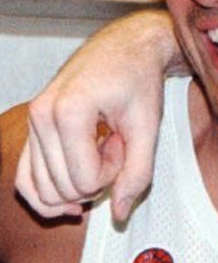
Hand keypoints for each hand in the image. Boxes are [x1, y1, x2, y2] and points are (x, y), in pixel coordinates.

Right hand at [16, 10, 178, 221]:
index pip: (84, 179)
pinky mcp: (31, 127)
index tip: (127, 144)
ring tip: (101, 149)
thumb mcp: (148, 127)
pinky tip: (75, 194)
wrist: (126, 48)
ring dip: (79, 181)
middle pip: (63, 187)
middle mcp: (40, 116)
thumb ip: (138, 173)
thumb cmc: (139, 81)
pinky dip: (48, 194)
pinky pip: (25, 177)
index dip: (113, 173)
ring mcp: (31, 121)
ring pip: (43, 188)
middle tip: (117, 145)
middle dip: (97, 178)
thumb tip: (120, 214)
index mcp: (68, 112)